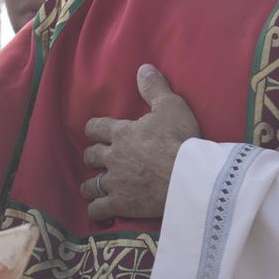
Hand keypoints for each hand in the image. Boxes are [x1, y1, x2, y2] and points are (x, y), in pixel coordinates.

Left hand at [81, 64, 200, 221]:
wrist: (187, 176)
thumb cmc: (180, 139)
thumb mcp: (170, 106)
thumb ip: (154, 88)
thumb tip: (143, 68)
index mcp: (121, 133)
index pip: (96, 127)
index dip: (94, 129)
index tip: (95, 132)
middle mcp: (112, 157)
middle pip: (91, 156)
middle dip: (92, 157)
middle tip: (98, 160)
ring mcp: (114, 182)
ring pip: (91, 184)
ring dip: (91, 185)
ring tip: (94, 187)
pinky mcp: (120, 204)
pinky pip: (98, 209)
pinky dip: (97, 210)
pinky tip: (99, 211)